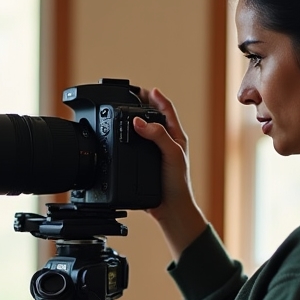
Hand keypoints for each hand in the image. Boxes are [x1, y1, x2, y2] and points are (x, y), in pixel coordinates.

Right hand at [133, 88, 206, 260]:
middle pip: (154, 118)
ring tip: (125, 111)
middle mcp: (166, 143)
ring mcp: (156, 154)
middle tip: (131, 95)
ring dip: (135, 121)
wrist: (171, 209)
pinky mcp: (146, 165)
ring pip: (145, 132)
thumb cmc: (177, 184)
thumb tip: (138, 121)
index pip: (166, 110)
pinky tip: (121, 139)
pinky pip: (136, 148)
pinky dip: (128, 140)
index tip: (144, 89)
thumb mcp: (171, 154)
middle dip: (144, 105)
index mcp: (176, 137)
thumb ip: (157, 136)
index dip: (156, 98)